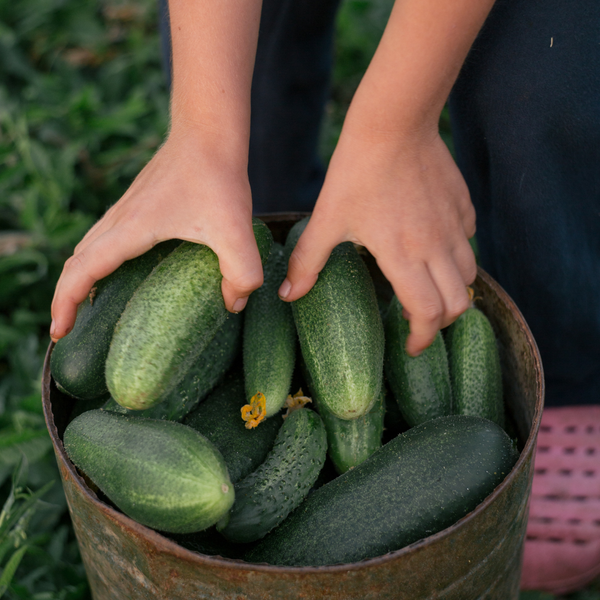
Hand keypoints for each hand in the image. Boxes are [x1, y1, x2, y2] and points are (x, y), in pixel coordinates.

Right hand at [50, 127, 262, 341]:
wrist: (209, 132)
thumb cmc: (218, 177)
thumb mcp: (237, 232)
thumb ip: (242, 273)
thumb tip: (233, 303)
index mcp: (131, 230)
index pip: (83, 271)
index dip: (66, 304)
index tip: (60, 331)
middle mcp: (119, 220)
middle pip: (76, 262)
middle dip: (66, 297)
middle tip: (67, 328)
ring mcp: (126, 210)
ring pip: (87, 248)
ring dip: (79, 277)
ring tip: (86, 305)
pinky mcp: (138, 205)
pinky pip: (104, 238)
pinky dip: (97, 260)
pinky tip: (117, 271)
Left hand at [279, 126, 476, 355]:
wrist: (393, 124)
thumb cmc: (356, 173)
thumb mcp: (327, 219)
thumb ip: (309, 261)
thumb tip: (287, 295)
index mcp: (403, 257)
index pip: (428, 314)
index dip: (422, 338)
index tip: (410, 345)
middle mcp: (436, 247)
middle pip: (458, 304)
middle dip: (442, 322)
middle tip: (419, 321)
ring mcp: (454, 226)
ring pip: (469, 276)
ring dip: (453, 290)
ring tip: (429, 289)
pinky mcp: (462, 206)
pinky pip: (469, 242)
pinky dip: (456, 256)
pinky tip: (435, 248)